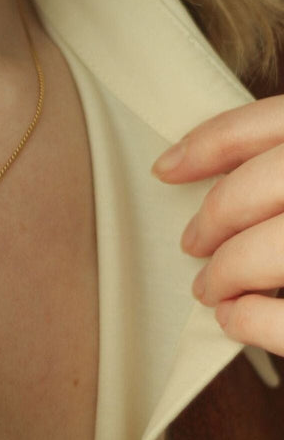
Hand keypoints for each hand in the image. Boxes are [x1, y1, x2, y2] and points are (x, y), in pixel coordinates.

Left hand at [151, 96, 283, 355]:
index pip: (273, 120)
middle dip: (215, 216)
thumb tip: (215, 175)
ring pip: (274, 249)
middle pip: (266, 184)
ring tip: (211, 288)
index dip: (209, 143)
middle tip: (192, 244)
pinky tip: (234, 318)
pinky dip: (252, 319)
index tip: (166, 168)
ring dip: (226, 271)